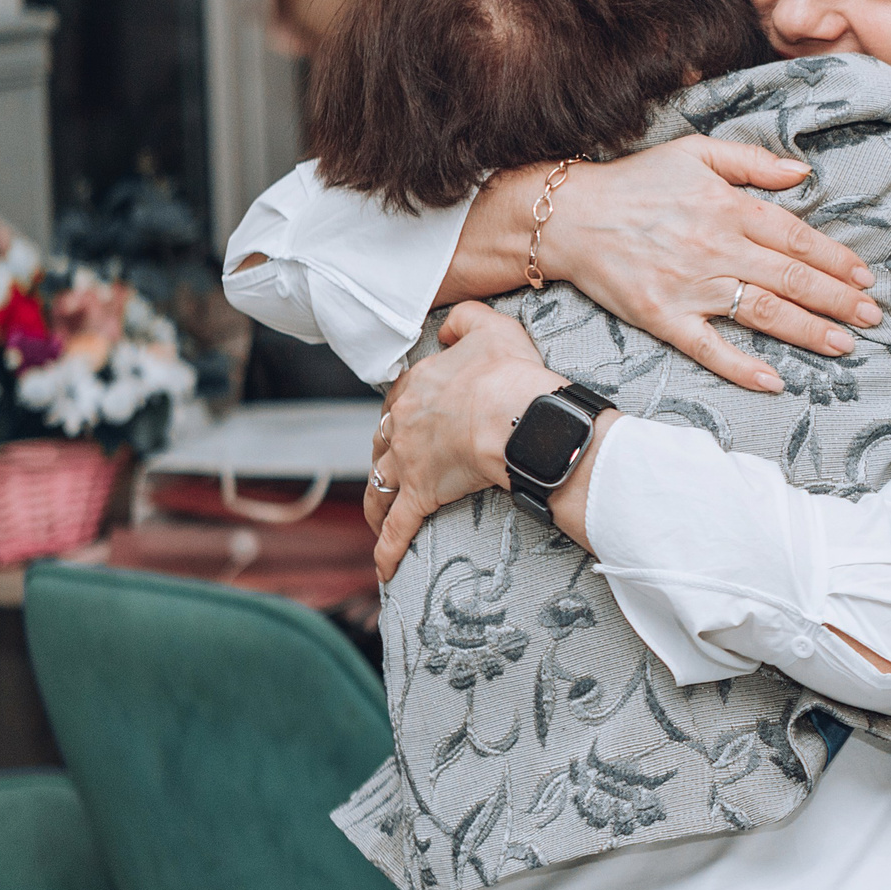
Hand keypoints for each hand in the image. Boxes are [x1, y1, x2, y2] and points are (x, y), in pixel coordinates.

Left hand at [365, 301, 565, 578]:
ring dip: (376, 500)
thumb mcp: (490, 326)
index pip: (400, 397)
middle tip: (398, 466)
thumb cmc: (509, 371)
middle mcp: (403, 423)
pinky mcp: (421, 495)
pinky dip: (388, 549)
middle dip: (387, 453)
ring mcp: (408, 461)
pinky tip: (383, 568)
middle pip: (383, 440)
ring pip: (379, 484)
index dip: (406, 409)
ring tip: (378, 515)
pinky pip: (398, 528)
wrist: (514, 413)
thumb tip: (445, 330)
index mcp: (417, 385)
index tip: (415, 418)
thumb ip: (464, 320)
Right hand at [513, 137, 883, 393]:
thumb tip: (802, 173)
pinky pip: (709, 347)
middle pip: (791, 279)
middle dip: (839, 300)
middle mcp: (717, 248)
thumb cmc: (637, 181)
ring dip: (809, 331)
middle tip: (874, 317)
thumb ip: (752, 161)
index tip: (865, 278)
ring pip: (763, 313)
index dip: (836, 260)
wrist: (569, 216)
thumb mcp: (696, 152)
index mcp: (729, 208)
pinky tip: (775, 380)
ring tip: (845, 344)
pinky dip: (742, 366)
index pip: (797, 239)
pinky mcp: (664, 317)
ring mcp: (691, 286)